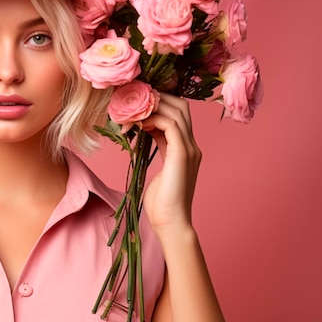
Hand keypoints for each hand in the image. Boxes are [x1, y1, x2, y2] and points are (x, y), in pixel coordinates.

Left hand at [141, 92, 201, 234]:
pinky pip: (171, 125)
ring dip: (152, 106)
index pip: (176, 115)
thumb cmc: (161, 204)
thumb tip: (143, 135)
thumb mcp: (157, 171)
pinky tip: (137, 124)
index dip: (156, 106)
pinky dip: (153, 119)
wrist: (171, 223)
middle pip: (181, 106)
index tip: (134, 107)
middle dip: (156, 99)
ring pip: (177, 111)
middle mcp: (191, 146)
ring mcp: (190, 149)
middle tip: (131, 102)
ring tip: (130, 111)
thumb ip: (155, 150)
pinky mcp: (182, 155)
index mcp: (185, 149)